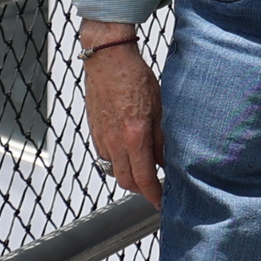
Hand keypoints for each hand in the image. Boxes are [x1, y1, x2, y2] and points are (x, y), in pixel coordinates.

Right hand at [82, 41, 162, 208]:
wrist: (108, 59)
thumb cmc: (135, 77)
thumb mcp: (159, 107)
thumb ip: (161, 138)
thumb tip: (166, 160)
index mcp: (134, 135)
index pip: (143, 178)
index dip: (153, 194)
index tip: (160, 201)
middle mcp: (114, 141)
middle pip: (126, 181)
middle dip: (141, 189)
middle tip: (154, 188)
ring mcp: (101, 137)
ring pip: (113, 170)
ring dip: (128, 176)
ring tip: (143, 170)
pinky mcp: (94, 131)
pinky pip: (104, 156)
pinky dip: (117, 162)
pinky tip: (128, 153)